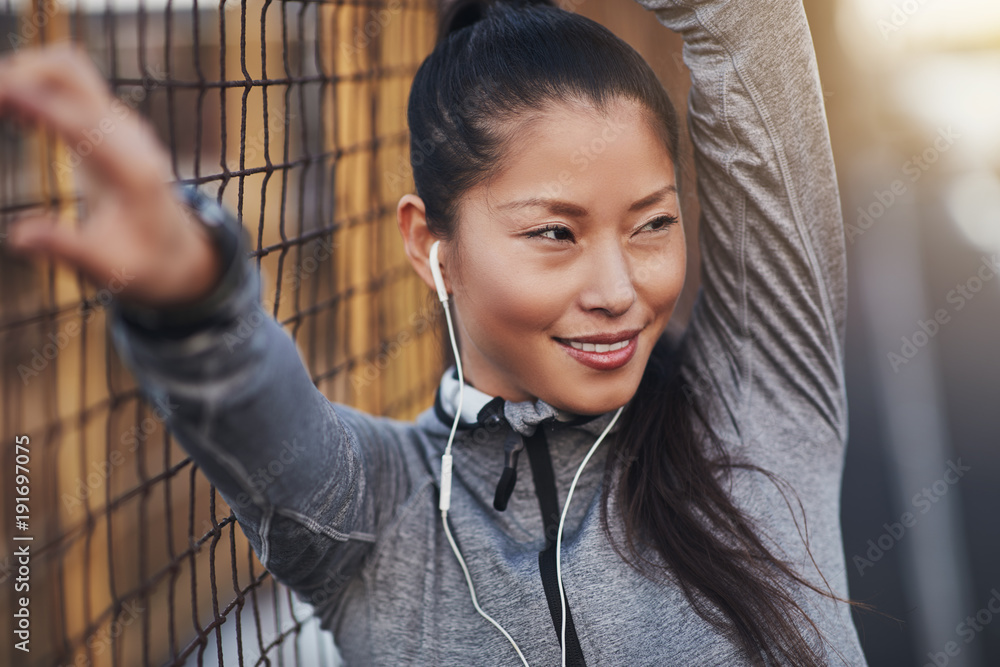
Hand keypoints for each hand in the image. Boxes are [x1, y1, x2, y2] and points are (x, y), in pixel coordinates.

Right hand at [0, 43, 223, 309]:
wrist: (179, 252)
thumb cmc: (144, 263)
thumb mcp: (109, 269)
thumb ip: (66, 249)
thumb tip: (17, 237)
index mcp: (133, 170)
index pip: (82, 122)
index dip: (38, 103)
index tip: (0, 93)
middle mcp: (128, 134)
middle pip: (72, 71)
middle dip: (22, 72)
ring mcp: (119, 122)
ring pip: (68, 70)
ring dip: (24, 74)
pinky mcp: (108, 122)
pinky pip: (68, 86)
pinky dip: (33, 85)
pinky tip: (10, 112)